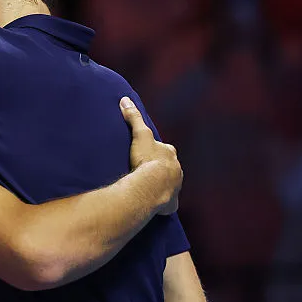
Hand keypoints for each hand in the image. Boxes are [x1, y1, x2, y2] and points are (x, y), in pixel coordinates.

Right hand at [119, 97, 181, 214]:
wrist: (152, 185)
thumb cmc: (146, 159)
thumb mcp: (139, 135)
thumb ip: (133, 117)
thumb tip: (125, 99)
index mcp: (170, 153)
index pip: (164, 149)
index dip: (156, 150)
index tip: (146, 153)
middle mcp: (176, 169)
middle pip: (169, 166)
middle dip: (160, 168)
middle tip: (145, 170)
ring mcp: (175, 186)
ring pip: (170, 183)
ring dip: (162, 184)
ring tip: (148, 187)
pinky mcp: (172, 202)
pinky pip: (168, 201)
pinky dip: (163, 201)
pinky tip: (154, 202)